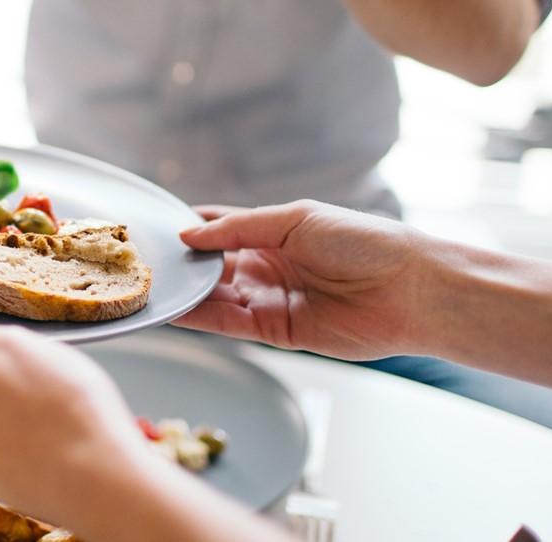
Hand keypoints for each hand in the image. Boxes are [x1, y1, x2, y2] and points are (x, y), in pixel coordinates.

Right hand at [175, 200, 435, 359]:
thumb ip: (239, 228)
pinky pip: (230, 324)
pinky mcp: (276, 332)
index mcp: (274, 231)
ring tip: (151, 287)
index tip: (155, 229)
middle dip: (182, 264)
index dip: (189, 229)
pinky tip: (175, 309)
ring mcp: (270, 299)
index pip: (220, 227)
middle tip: (143, 262)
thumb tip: (189, 235)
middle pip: (212, 265)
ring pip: (215, 296)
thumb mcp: (296, 220)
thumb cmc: (363, 242)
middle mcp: (268, 265)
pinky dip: (201, 317)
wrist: (408, 290)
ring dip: (186, 293)